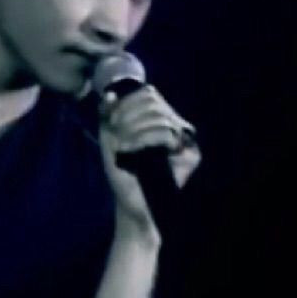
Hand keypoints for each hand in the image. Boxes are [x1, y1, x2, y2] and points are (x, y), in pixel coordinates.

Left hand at [98, 85, 201, 236]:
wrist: (131, 204)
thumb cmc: (121, 171)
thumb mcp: (108, 138)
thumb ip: (108, 114)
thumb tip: (109, 93)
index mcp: (157, 118)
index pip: (148, 93)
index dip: (127, 102)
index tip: (111, 121)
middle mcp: (174, 125)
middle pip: (153, 102)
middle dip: (129, 116)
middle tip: (116, 136)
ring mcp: (184, 139)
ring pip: (160, 117)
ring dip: (134, 131)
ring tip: (123, 148)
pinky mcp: (191, 155)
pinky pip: (168, 135)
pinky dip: (144, 140)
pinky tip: (131, 151)